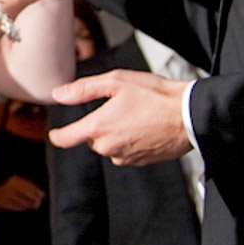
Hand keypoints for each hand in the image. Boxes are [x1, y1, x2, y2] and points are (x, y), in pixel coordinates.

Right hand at [0, 175, 44, 211]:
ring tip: (34, 206)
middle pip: (22, 191)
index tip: (42, 195)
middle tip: (39, 202)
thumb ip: (32, 189)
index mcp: (14, 180)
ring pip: (19, 199)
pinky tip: (27, 208)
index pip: (26, 184)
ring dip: (28, 203)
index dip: (35, 190)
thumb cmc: (14, 190)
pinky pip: (14, 205)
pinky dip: (22, 207)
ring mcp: (5, 194)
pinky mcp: (3, 202)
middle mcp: (9, 186)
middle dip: (32, 197)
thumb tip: (43, 194)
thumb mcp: (21, 186)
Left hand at [48, 69, 191, 166]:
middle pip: (91, 138)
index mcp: (98, 128)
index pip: (65, 139)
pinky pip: (126, 151)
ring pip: (109, 144)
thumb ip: (83, 89)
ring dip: (116, 132)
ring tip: (136, 114)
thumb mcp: (116, 82)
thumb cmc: (155, 96)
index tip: (55, 133)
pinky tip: (145, 126)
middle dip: (99, 124)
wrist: (188, 115)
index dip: (57, 135)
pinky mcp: (140, 162)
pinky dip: (131, 140)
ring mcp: (125, 157)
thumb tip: (59, 94)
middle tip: (118, 106)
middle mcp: (108, 147)